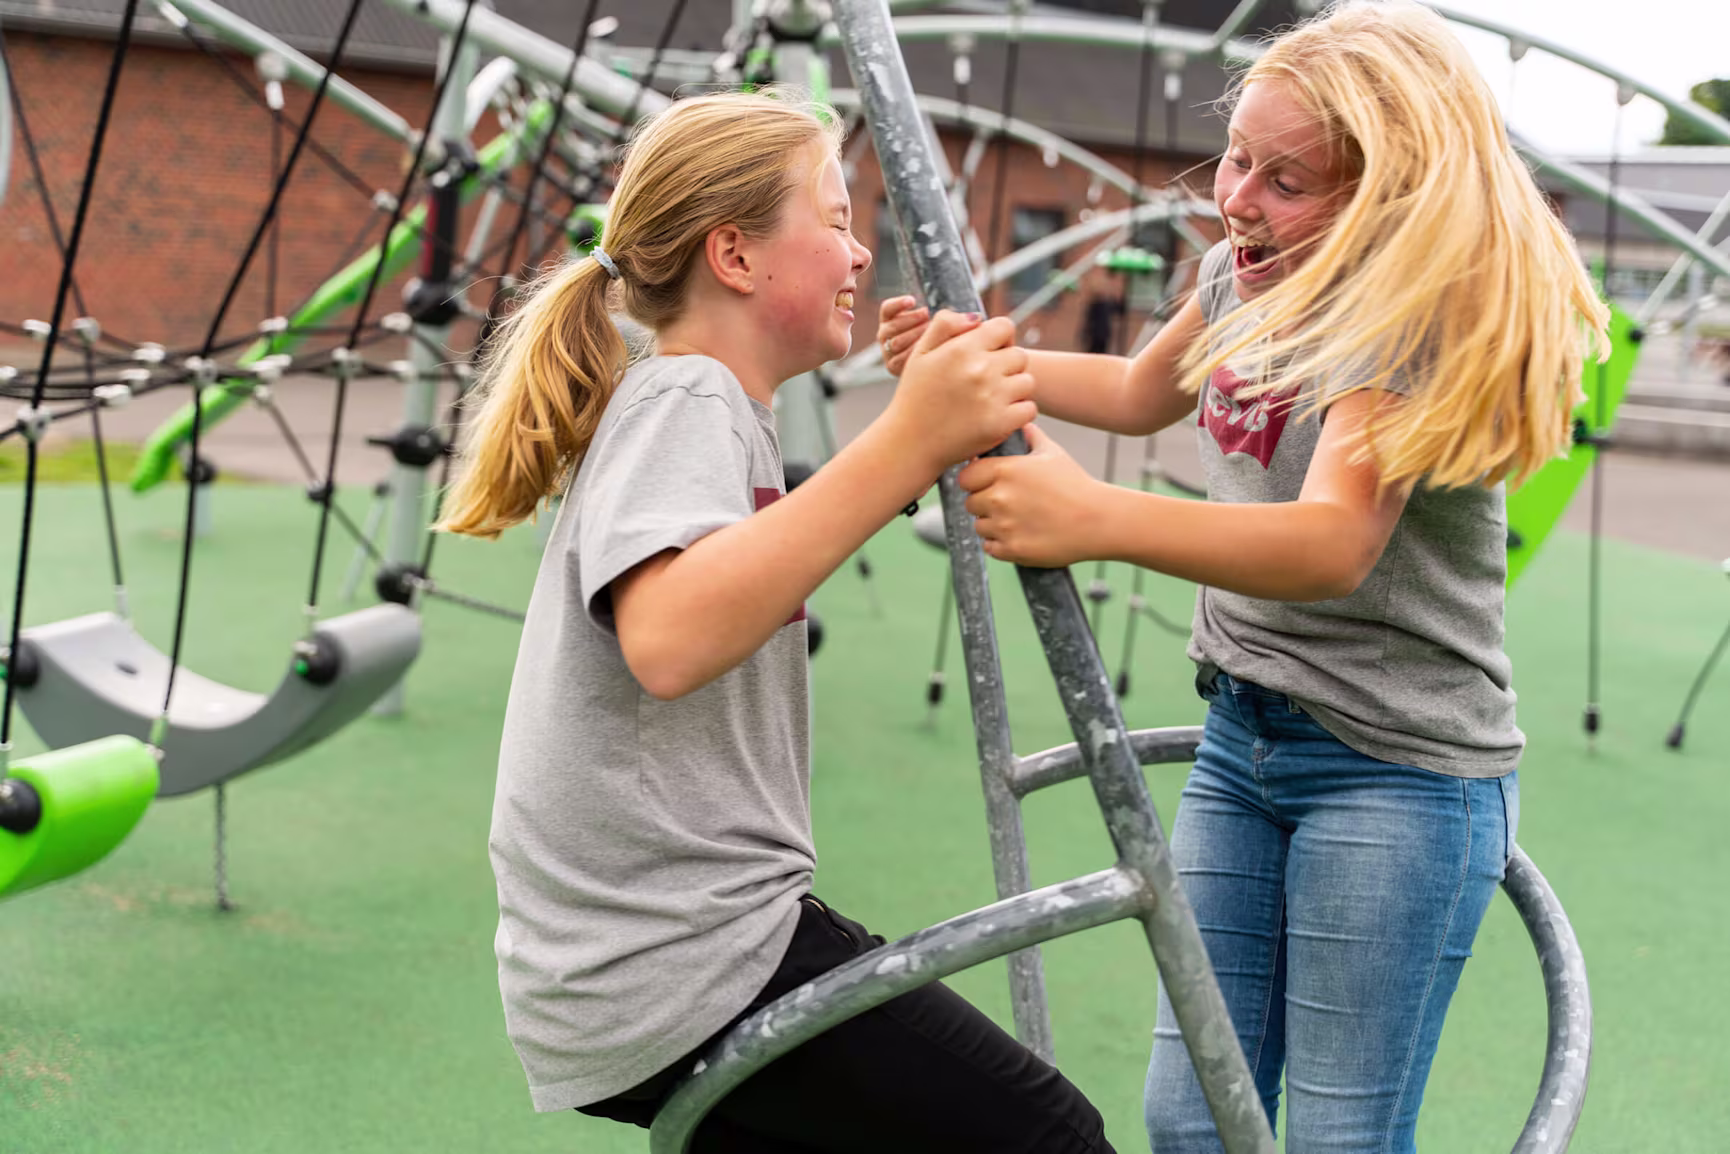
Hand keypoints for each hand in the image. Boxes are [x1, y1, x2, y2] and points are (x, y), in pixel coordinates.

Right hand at [876, 296, 929, 375]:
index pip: (887, 309)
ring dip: (914, 336)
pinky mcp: (891, 366)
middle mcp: (885, 334)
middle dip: (912, 320)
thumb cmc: (928, 335)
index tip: (912, 300)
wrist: (926, 363)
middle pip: (892, 326)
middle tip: (927, 316)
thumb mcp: (925, 320)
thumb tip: (939, 308)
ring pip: (896, 342)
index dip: (898, 304)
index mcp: (889, 319)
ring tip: (930, 332)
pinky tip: (926, 349)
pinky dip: (913, 353)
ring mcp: (886, 351)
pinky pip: (899, 359)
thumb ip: (927, 313)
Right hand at [889, 311, 1037, 474]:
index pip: (1004, 326)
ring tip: (993, 399)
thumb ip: (945, 325)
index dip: (1000, 338)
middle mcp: (981, 369)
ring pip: (1027, 382)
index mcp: (962, 348)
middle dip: (1007, 365)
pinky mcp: (1001, 424)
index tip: (990, 352)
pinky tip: (999, 415)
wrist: (909, 444)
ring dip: (1015, 389)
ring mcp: (993, 397)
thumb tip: (976, 317)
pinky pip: (1029, 409)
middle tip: (989, 380)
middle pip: (1019, 355)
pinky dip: (1019, 413)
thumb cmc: (915, 397)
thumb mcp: (920, 354)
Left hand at [958, 423, 1103, 567]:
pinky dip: (1000, 544)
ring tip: (1016, 520)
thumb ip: (1030, 436)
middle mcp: (999, 498)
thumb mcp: (1052, 453)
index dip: (975, 480)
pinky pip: (990, 547)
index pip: (965, 477)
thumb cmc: (1076, 485)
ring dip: (991, 524)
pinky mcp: (1012, 549)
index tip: (987, 484)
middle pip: (970, 502)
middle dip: (983, 502)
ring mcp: (1004, 526)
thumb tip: (1020, 422)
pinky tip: (1019, 535)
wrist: (1099, 520)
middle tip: (1006, 503)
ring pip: (979, 526)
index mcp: (1005, 470)